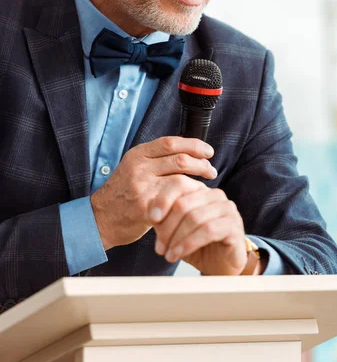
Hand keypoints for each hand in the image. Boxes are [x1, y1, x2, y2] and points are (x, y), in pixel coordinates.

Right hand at [90, 136, 216, 249]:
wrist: (101, 218)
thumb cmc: (123, 192)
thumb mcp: (134, 167)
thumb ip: (156, 158)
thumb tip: (189, 148)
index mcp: (138, 154)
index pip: (171, 142)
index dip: (194, 145)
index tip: (208, 151)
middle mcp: (139, 168)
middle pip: (180, 159)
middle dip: (201, 164)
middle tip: (211, 171)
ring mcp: (141, 188)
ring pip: (180, 180)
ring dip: (198, 184)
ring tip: (205, 188)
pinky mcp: (145, 208)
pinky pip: (175, 201)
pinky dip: (188, 201)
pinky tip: (193, 203)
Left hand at [148, 187, 247, 274]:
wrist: (219, 267)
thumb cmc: (196, 246)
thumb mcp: (175, 231)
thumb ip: (163, 219)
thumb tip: (148, 212)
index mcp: (200, 190)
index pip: (179, 185)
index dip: (163, 200)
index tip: (150, 219)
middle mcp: (215, 195)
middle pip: (184, 204)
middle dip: (167, 227)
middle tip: (159, 247)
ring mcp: (227, 209)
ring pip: (195, 217)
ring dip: (177, 238)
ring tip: (167, 254)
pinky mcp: (234, 225)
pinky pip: (208, 230)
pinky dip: (189, 243)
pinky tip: (178, 253)